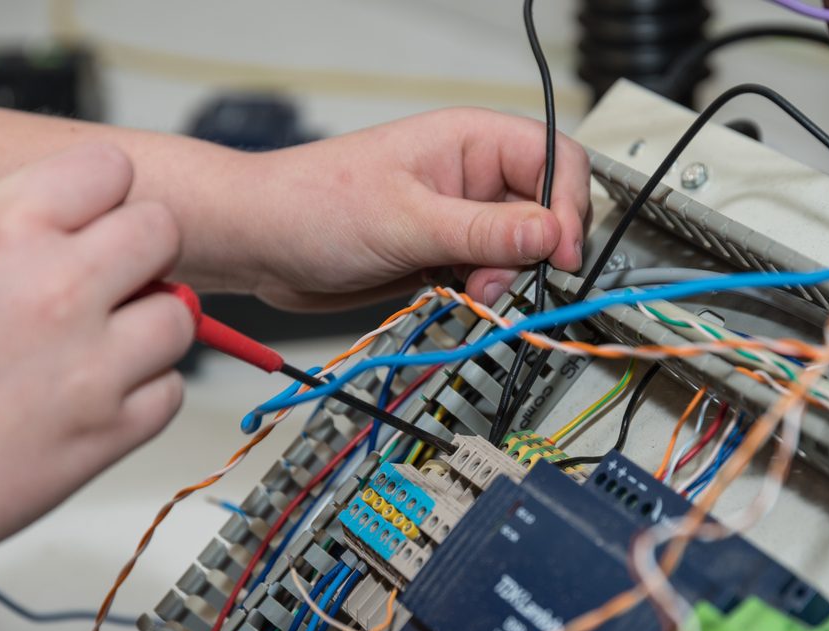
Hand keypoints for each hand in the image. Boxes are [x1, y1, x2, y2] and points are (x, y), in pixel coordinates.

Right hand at [0, 144, 193, 559]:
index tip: (91, 215)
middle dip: (138, 251)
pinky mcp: (108, 432)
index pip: (109, 169)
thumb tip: (34, 211)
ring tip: (99, 343)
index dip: (102, 194)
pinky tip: (96, 395)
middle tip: (107, 277)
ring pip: (177, 315)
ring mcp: (92, 365)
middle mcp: (59, 289)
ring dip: (147, 325)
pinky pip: (170, 391)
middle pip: (162, 233)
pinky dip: (143, 392)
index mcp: (2, 231)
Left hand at [233, 108, 589, 309]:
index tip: (559, 254)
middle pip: (542, 211)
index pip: (554, 159)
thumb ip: (485, 231)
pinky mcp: (439, 252)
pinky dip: (480, 290)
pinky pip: (485, 272)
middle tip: (499, 277)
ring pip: (517, 249)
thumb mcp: (407, 220)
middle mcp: (469, 176)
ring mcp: (455, 217)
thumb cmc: (312, 204)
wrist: (260, 243)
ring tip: (469, 287)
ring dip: (504, 276)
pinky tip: (453, 292)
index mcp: (469, 141)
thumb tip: (551, 233)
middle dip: (533, 250)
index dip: (568, 207)